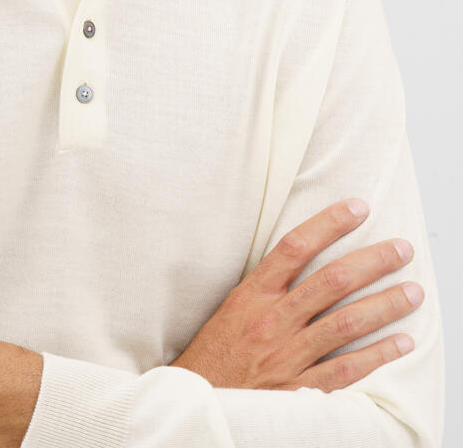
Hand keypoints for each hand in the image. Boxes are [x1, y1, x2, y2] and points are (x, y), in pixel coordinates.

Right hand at [169, 199, 423, 391]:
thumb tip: (305, 255)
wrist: (196, 401)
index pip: (295, 246)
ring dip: (385, 305)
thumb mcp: (234, 306)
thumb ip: (268, 284)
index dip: (329, 223)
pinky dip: (377, 355)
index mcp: (253, 293)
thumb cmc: (217, 351)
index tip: (358, 208)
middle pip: (331, 281)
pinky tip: (400, 342)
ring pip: (346, 323)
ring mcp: (287, 355)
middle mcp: (272, 320)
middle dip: (373, 262)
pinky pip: (346, 369)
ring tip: (412, 292)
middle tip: (402, 249)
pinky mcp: (298, 389)